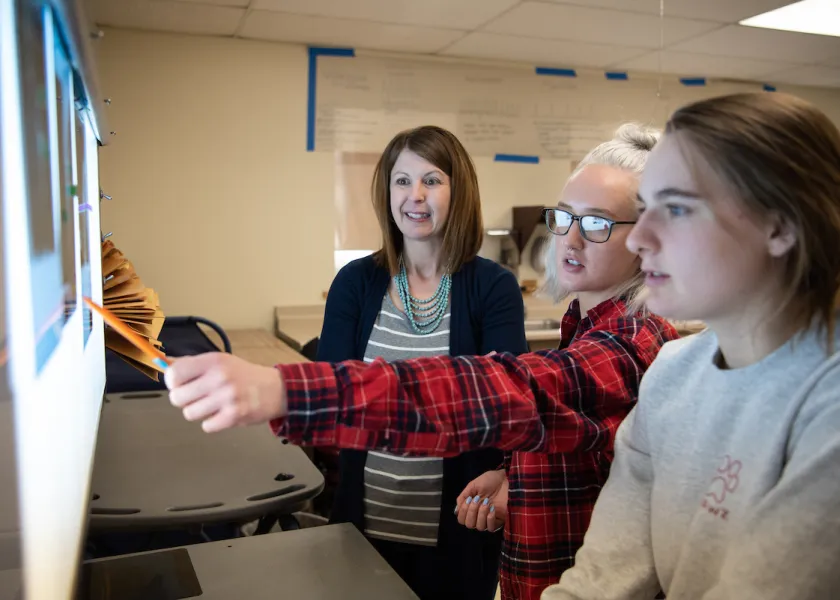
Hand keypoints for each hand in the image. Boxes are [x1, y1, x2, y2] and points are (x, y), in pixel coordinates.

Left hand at [164, 353, 286, 432]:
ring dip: (198, 411)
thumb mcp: (220, 361)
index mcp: (213, 360)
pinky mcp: (234, 416)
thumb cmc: (243, 375)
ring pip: (189, 413)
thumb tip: (162, 363)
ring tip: (212, 404)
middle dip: (184, 399)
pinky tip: (223, 413)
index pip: (174, 374)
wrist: (275, 389)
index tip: (180, 383)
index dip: (173, 382)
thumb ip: (191, 364)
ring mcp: (227, 398)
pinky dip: (212, 422)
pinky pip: (206, 426)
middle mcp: (220, 377)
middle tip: (198, 396)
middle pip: (177, 397)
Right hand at [455, 469, 507, 532]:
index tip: (469, 499)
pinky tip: (492, 509)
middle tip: (477, 500)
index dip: (463, 512)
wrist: (505, 478)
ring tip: (486, 503)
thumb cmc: (490, 480)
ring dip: (480, 515)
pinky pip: (490, 528)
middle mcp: (478, 515)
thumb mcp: (473, 485)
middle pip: (469, 525)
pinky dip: (489, 519)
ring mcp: (488, 518)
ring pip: (479, 527)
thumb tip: (457, 510)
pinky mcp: (499, 520)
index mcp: (471, 507)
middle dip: (471, 512)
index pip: (461, 519)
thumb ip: (463, 497)